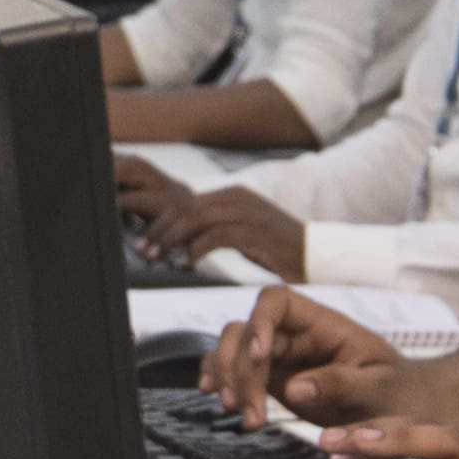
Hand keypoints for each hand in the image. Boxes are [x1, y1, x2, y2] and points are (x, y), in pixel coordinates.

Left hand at [120, 162, 308, 276]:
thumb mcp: (242, 232)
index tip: (146, 237)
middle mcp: (238, 197)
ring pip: (195, 219)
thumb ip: (214, 229)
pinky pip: (215, 237)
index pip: (187, 201)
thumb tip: (182, 241)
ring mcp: (246, 212)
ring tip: (157, 258)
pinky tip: (184, 264)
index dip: (163, 219)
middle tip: (143, 250)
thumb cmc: (278, 248)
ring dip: (171, 239)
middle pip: (186, 207)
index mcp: (233, 194)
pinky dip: (195, 250)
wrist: (315, 254)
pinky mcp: (254, 231)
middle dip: (160, 229)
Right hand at [204, 288, 432, 423]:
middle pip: (246, 330)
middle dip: (241, 370)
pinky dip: (222, 382)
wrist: (403, 408)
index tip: (258, 356)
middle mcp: (296, 334)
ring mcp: (281, 356)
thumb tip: (295, 388)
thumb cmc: (398, 391)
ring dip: (228, 379)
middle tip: (253, 412)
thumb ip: (342, 384)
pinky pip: (235, 370)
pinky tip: (223, 402)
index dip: (260, 322)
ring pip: (233, 349)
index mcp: (323, 324)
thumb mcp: (381, 388)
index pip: (278, 301)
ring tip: (243, 416)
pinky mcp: (272, 378)